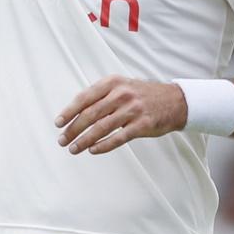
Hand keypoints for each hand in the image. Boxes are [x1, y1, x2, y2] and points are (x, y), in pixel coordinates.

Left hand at [55, 75, 186, 154]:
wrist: (175, 101)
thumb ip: (101, 95)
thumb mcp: (122, 86)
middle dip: (73, 129)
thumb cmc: (143, 95)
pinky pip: (118, 138)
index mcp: (113, 82)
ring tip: (73, 149)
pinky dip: (103, 146)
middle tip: (62, 140)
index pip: (84, 98)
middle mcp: (121, 94)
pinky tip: (93, 150)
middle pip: (90, 114)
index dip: (69, 112)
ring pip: (101, 128)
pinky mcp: (142, 124)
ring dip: (84, 140)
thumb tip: (75, 111)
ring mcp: (132, 109)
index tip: (58, 123)